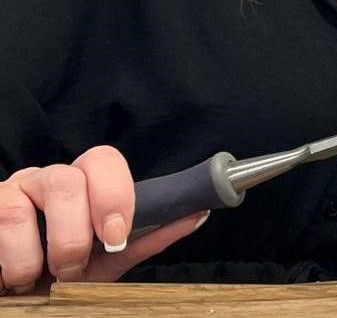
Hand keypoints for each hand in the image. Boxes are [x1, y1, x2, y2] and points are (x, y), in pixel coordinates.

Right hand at [0, 146, 206, 293]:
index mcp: (82, 184)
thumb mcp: (108, 259)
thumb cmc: (61, 274)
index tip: (115, 235)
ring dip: (34, 256)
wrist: (20, 296)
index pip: (103, 160)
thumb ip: (148, 237)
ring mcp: (10, 192)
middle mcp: (45, 180)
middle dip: (74, 233)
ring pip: (21, 207)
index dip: (113, 194)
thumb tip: (198, 214)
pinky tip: (11, 277)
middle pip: (65, 179)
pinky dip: (10, 261)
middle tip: (73, 267)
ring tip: (36, 279)